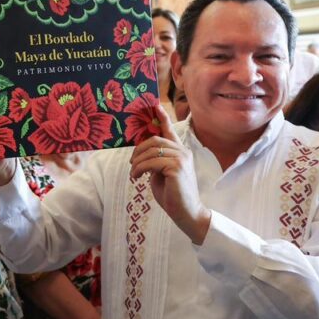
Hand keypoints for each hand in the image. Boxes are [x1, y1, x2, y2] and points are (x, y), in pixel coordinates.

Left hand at [128, 105, 210, 243]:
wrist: (186, 213)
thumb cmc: (173, 194)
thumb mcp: (160, 174)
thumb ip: (155, 161)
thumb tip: (142, 154)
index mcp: (180, 152)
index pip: (170, 131)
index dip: (162, 118)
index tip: (155, 105)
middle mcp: (183, 152)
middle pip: (155, 140)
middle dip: (138, 150)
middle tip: (131, 163)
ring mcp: (181, 159)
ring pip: (151, 151)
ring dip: (137, 163)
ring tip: (133, 173)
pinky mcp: (176, 168)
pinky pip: (151, 163)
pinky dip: (140, 169)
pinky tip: (137, 177)